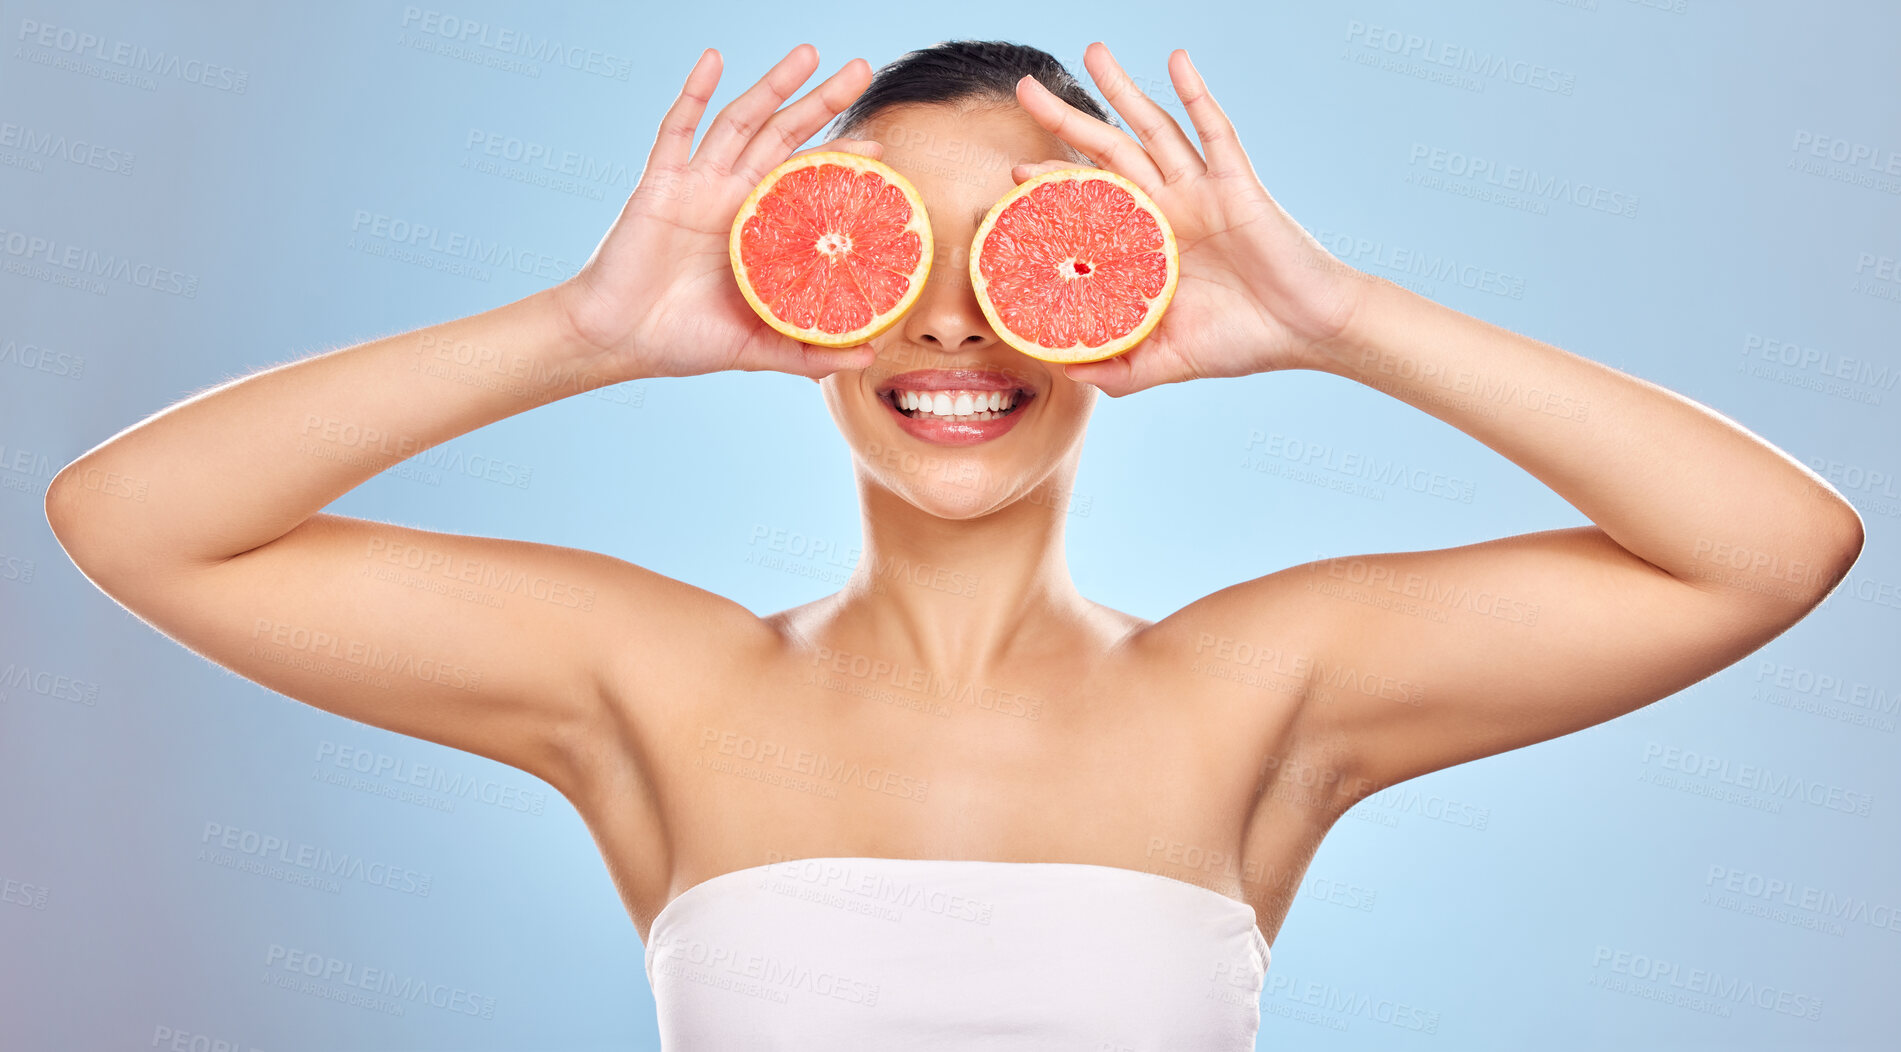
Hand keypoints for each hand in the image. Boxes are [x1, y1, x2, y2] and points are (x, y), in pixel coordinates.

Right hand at [555, 45, 883, 380]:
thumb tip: (869, 358)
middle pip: (784, 136)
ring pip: (741, 121)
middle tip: (861, 69)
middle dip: (822, 102)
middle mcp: (731, 197)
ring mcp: (696, 184)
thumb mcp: (758, 348)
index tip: (879, 144)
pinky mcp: (659, 183)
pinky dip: (694, 91)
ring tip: (811, 54)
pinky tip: (715, 59)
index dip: (840, 160)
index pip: (807, 182)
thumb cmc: (683, 342)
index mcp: (757, 230)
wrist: (618, 340)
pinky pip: (677, 129)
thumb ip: (809, 349)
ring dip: (774, 85)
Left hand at [1009, 44, 1372, 395]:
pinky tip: (1175, 60)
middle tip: (1026, 89)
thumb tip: (1064, 371)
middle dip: (1067, 119)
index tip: (1014, 173)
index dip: (1053, 184)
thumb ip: (1116, 366)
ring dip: (1122, 89)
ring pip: (1152, 128)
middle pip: (1108, 150)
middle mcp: (1169, 208)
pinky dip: (1195, 92)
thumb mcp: (1165, 361)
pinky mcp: (1236, 183)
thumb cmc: (1242, 342)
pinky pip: (1214, 129)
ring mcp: (1201, 190)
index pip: (1090, 203)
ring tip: (1090, 52)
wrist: (1306, 333)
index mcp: (1147, 244)